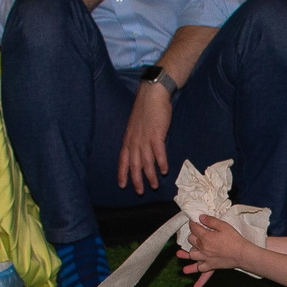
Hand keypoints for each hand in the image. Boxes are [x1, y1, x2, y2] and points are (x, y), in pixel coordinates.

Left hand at [119, 78, 172, 192]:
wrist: (152, 95)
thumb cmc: (145, 109)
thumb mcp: (135, 126)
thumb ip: (136, 139)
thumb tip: (140, 150)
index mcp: (128, 139)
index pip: (123, 160)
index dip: (122, 173)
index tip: (122, 185)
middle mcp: (134, 141)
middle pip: (134, 164)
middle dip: (136, 179)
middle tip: (139, 192)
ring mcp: (145, 138)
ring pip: (146, 161)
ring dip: (150, 175)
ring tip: (154, 186)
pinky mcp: (157, 134)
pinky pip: (158, 152)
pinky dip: (161, 162)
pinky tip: (164, 171)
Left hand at [179, 213, 244, 286]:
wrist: (242, 254)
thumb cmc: (234, 239)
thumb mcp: (223, 226)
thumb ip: (211, 221)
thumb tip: (200, 217)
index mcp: (205, 237)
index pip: (194, 228)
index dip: (193, 223)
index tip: (194, 221)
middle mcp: (202, 248)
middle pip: (191, 241)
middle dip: (192, 236)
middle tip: (196, 233)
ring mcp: (205, 258)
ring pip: (192, 255)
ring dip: (186, 254)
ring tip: (179, 254)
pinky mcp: (211, 266)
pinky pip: (202, 272)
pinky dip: (198, 279)